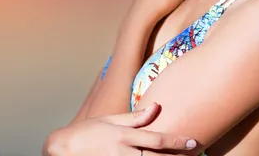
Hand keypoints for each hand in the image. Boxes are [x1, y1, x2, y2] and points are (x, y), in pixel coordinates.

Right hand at [43, 103, 198, 155]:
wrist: (62, 149)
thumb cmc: (86, 132)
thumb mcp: (110, 120)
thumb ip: (135, 117)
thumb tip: (156, 107)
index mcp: (124, 136)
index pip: (156, 140)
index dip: (176, 142)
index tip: (192, 142)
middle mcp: (123, 152)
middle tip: (196, 154)